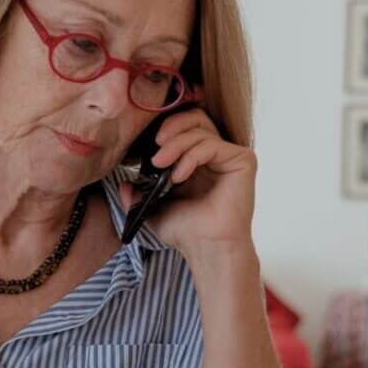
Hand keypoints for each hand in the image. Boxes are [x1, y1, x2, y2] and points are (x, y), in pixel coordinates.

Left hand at [118, 106, 256, 258]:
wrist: (206, 248)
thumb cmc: (186, 231)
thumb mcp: (153, 209)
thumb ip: (137, 196)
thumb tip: (123, 184)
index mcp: (198, 160)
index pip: (184, 127)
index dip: (166, 128)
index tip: (147, 143)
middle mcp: (216, 155)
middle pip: (195, 118)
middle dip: (171, 127)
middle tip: (155, 145)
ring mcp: (230, 157)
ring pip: (200, 130)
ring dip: (176, 144)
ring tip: (161, 165)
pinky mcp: (243, 160)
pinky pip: (212, 145)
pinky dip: (191, 157)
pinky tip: (178, 176)